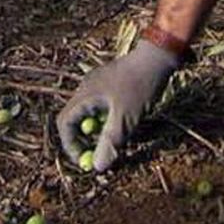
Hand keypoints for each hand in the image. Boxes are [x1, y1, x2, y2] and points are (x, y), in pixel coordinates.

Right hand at [55, 39, 179, 171]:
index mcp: (85, 95)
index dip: (71, 145)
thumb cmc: (141, 85)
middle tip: (100, 154)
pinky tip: (125, 122)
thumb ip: (110, 142)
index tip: (85, 161)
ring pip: (90, 114)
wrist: (158, 56)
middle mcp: (87, 88)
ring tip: (116, 138)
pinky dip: (108, 119)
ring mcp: (98, 84)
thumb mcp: (126, 118)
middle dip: (86, 140)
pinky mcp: (111, 83)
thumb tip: (97, 167)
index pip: (65, 123)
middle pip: (76, 120)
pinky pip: (101, 107)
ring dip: (99, 130)